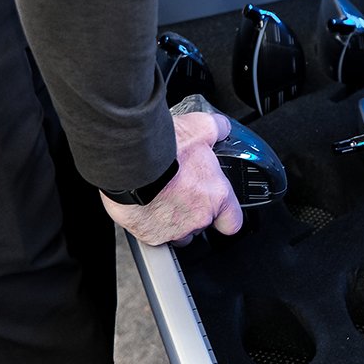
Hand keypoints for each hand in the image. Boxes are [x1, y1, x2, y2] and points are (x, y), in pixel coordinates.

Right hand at [101, 109, 243, 245]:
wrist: (131, 163)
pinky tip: (145, 204)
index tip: (219, 210)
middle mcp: (198, 218)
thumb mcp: (201, 127)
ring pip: (178, 233)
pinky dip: (150, 224)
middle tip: (181, 190)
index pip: (232, 222)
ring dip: (173, 220)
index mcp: (216, 195)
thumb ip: (217, 129)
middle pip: (201, 224)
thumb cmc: (166, 149)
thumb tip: (222, 128)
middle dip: (193, 210)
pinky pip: (153, 235)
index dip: (226, 216)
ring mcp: (174, 230)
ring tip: (162, 199)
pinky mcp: (150, 236)